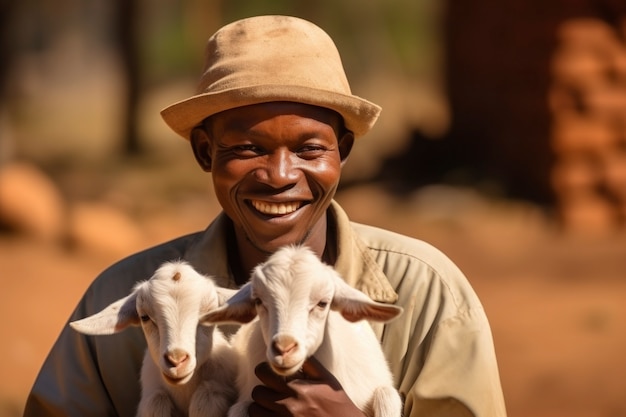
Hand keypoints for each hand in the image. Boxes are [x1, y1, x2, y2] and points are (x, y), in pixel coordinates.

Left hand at [249, 356, 365, 416]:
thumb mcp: (326, 379)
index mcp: (297, 389)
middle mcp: (288, 406)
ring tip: (272, 405)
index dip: (264, 371)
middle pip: (257, 393)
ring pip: (255, 410)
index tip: (270, 374)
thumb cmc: (337, 403)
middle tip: (272, 391)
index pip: (263, 373)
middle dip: (263, 390)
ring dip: (261, 407)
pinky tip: (274, 415)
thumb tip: (292, 350)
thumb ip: (308, 363)